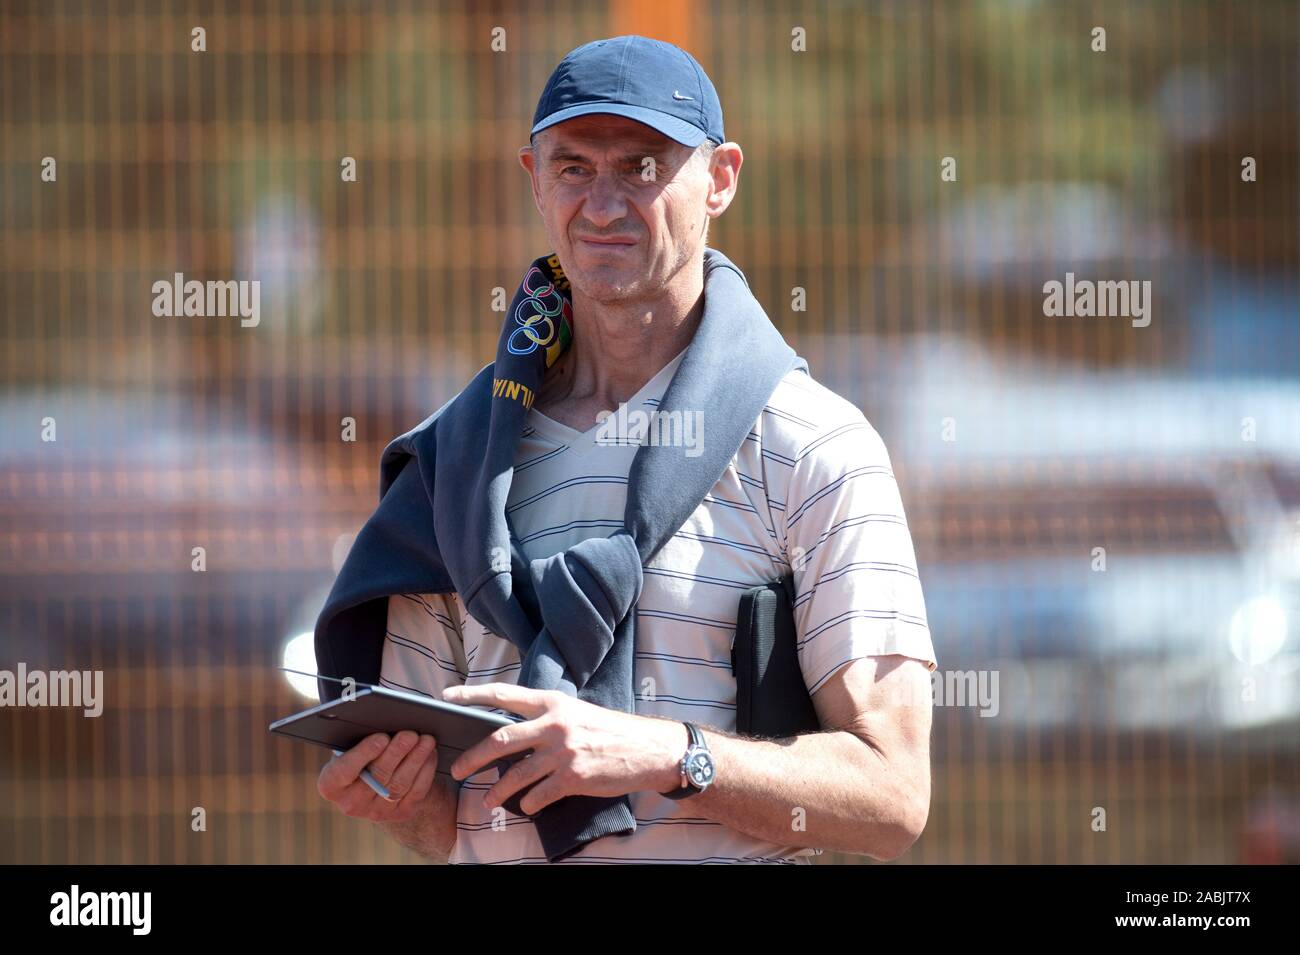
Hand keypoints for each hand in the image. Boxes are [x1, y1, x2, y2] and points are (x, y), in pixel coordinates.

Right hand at [317, 730, 439, 823]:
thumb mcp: (351, 746)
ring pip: (399, 785)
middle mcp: (351, 803)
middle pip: (377, 777)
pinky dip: (426, 771)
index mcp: (331, 784)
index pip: (344, 771)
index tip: (381, 738)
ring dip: (416, 759)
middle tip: (410, 734)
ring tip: (426, 740)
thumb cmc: (361, 753)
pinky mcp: (400, 814)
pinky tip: (430, 754)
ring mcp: (376, 812)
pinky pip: (416, 793)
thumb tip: (379, 718)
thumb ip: (357, 737)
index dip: (363, 754)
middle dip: (397, 752)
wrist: (377, 780)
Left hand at [441, 683, 683, 814]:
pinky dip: (528, 804)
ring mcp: (562, 752)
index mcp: (552, 702)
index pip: (503, 695)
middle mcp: (553, 724)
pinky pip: (538, 796)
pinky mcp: (572, 778)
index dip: (472, 695)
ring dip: (498, 791)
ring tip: (489, 799)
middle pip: (499, 740)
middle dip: (473, 757)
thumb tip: (512, 733)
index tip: (447, 696)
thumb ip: (545, 718)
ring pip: (515, 775)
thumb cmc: (610, 730)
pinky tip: (527, 807)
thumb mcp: (575, 712)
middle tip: (457, 769)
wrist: (647, 748)